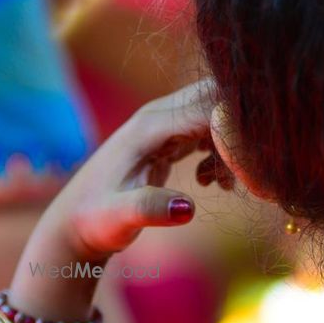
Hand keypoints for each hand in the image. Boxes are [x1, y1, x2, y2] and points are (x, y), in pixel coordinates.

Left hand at [38, 79, 229, 260]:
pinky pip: (210, 130)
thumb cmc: (93, 221)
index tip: (250, 171)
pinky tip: (211, 182)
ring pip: (217, 114)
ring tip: (224, 185)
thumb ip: (150, 209)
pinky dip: (222, 153)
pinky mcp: (170, 138)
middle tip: (246, 175)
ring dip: (232, 146)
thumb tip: (188, 208)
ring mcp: (165, 124)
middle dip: (241, 133)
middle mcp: (159, 115)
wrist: (73, 223)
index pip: (212, 107)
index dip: (238, 133)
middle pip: (219, 99)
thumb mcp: (118, 218)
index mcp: (151, 125)